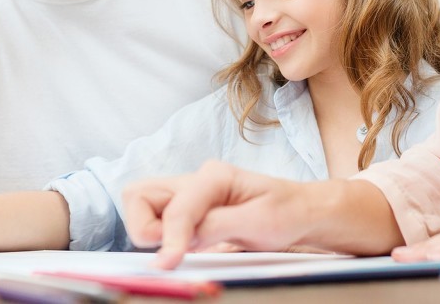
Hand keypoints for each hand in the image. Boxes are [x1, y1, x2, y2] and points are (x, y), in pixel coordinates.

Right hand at [123, 161, 312, 268]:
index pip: (175, 209)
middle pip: (139, 194)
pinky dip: (156, 235)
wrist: (300, 212)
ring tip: (177, 248)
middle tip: (170, 251)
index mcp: (214, 176)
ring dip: (147, 230)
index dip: (170, 238)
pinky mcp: (187, 211)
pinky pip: (154, 218)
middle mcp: (195, 180)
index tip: (169, 264)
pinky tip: (180, 248)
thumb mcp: (258, 221)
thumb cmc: (285, 212)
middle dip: (144, 226)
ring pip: (140, 203)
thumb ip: (216, 226)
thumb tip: (182, 240)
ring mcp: (188, 194)